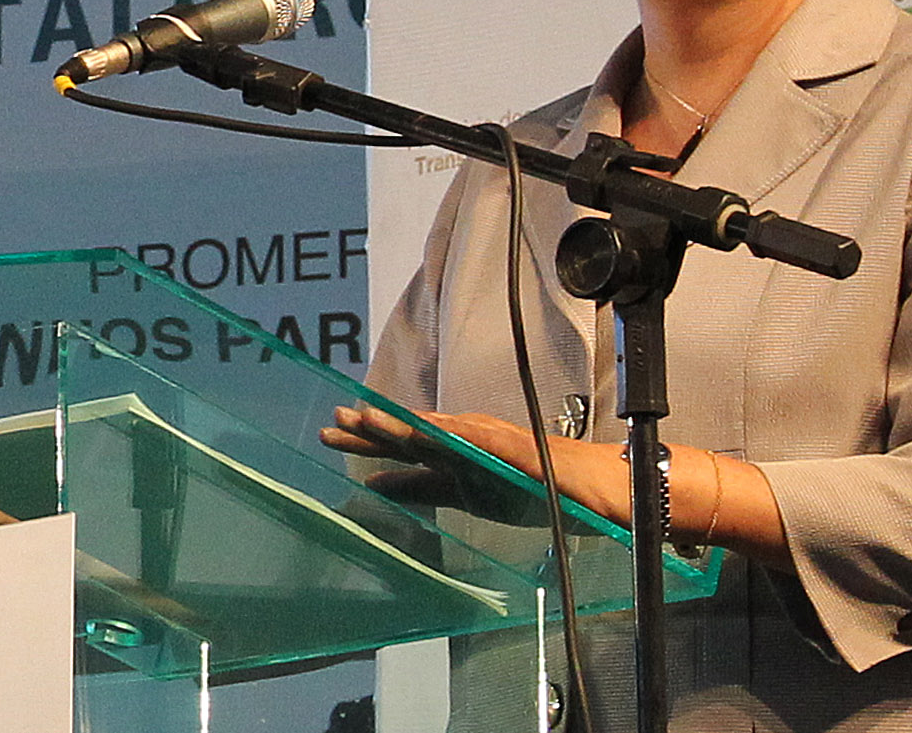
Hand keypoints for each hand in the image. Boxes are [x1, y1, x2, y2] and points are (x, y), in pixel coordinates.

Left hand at [321, 402, 540, 476]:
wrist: (583, 487)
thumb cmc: (524, 486)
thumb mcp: (460, 494)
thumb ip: (418, 488)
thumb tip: (371, 485)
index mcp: (447, 453)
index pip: (399, 446)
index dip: (365, 440)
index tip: (329, 433)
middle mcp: (461, 440)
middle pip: (410, 433)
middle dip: (372, 427)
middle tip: (335, 419)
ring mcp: (486, 441)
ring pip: (438, 431)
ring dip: (403, 424)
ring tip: (369, 417)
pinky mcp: (510, 449)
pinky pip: (478, 443)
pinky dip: (451, 436)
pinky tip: (427, 433)